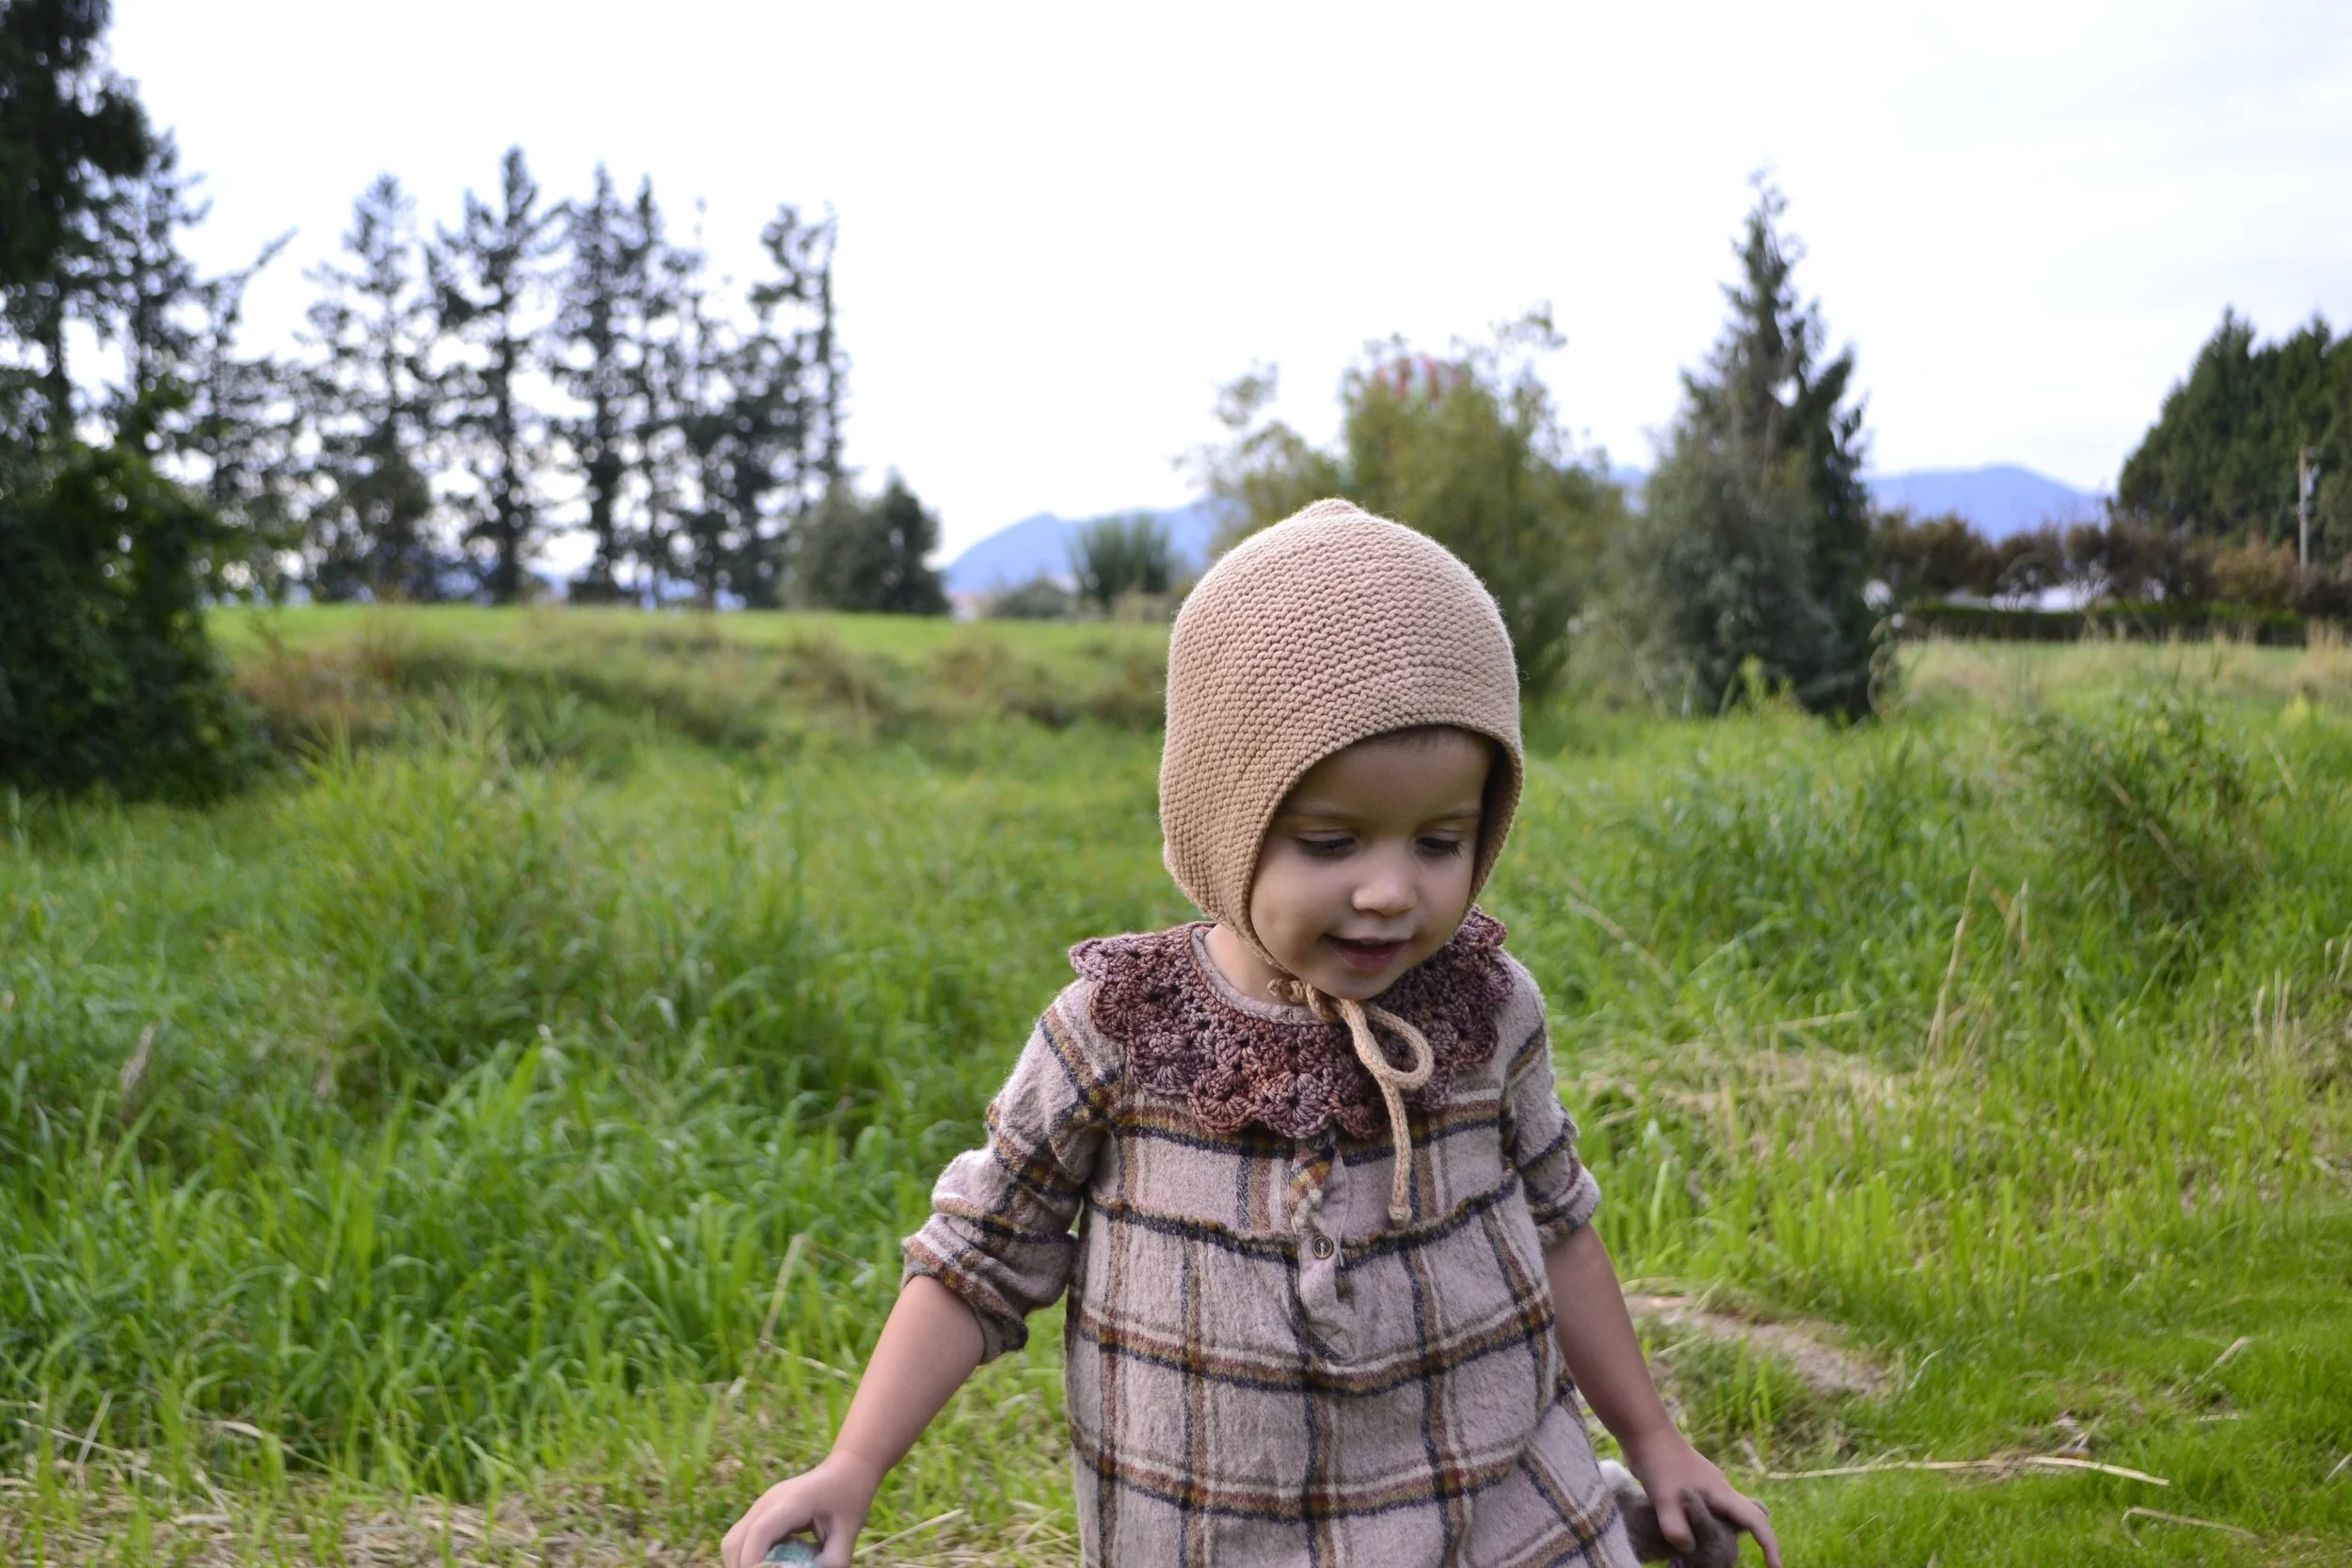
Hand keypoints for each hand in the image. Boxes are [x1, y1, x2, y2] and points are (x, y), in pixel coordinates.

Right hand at [720, 1451, 883, 1567]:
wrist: (846, 1470)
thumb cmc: (850, 1499)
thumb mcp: (848, 1534)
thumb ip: (830, 1562)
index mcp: (792, 1503)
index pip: (759, 1533)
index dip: (754, 1561)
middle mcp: (768, 1502)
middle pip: (735, 1541)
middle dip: (743, 1567)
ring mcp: (761, 1506)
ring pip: (733, 1540)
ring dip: (742, 1562)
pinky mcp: (761, 1513)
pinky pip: (742, 1538)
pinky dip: (748, 1555)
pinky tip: (769, 1563)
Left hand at [1619, 1428, 1781, 1567]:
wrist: (1647, 1434)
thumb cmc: (1658, 1463)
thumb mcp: (1664, 1500)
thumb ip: (1677, 1529)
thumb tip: (1689, 1549)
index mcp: (1722, 1494)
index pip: (1756, 1521)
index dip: (1770, 1546)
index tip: (1777, 1567)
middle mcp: (1721, 1492)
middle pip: (1748, 1520)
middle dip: (1751, 1543)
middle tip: (1729, 1560)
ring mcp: (1709, 1489)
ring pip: (1728, 1517)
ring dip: (1725, 1536)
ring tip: (1707, 1554)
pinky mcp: (1696, 1489)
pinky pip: (1712, 1513)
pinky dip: (1708, 1527)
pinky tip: (1689, 1535)